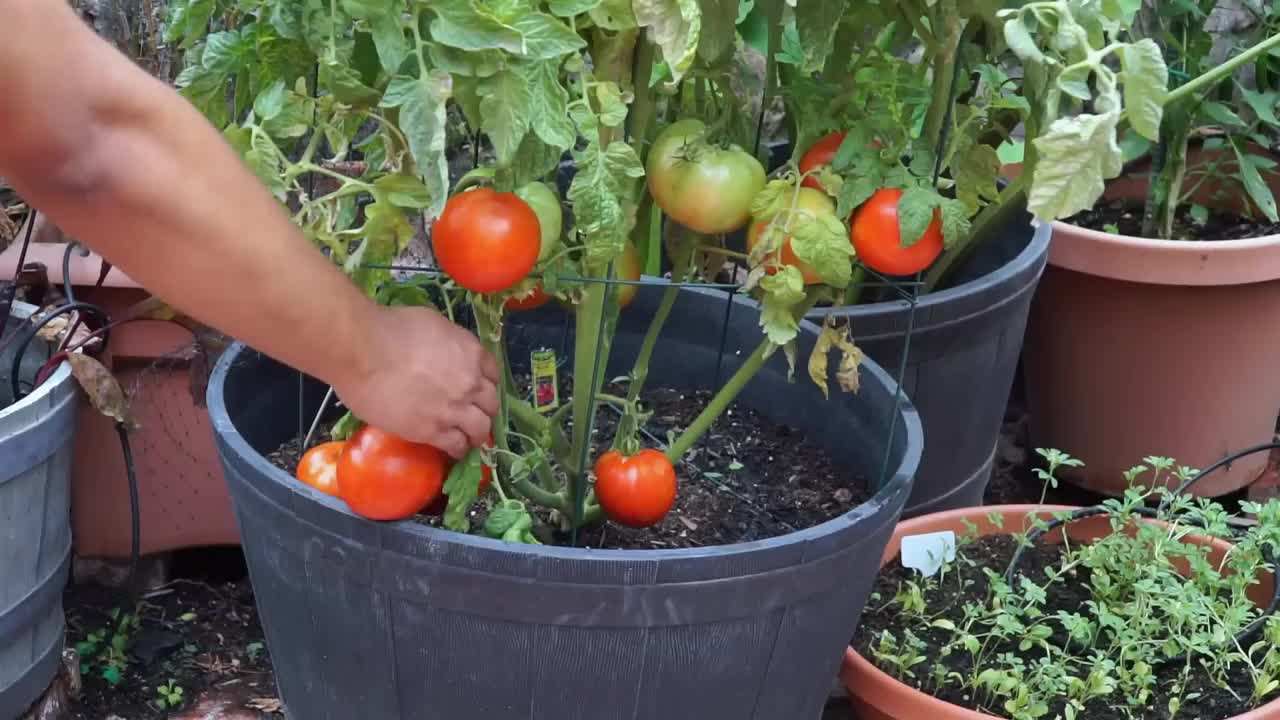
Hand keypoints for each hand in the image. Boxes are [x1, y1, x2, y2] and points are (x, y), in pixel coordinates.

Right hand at [333, 305, 498, 458]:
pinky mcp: (433, 431)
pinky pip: (456, 445)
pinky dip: (458, 449)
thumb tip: (444, 352)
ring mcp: (454, 408)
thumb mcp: (432, 323)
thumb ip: (448, 342)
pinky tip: (454, 451)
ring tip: (469, 439)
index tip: (479, 391)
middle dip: (484, 411)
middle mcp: (470, 382)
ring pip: (480, 428)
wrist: (362, 352)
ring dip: (476, 435)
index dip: (486, 385)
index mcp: (471, 353)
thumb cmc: (389, 329)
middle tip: (475, 416)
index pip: (493, 374)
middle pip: (490, 404)